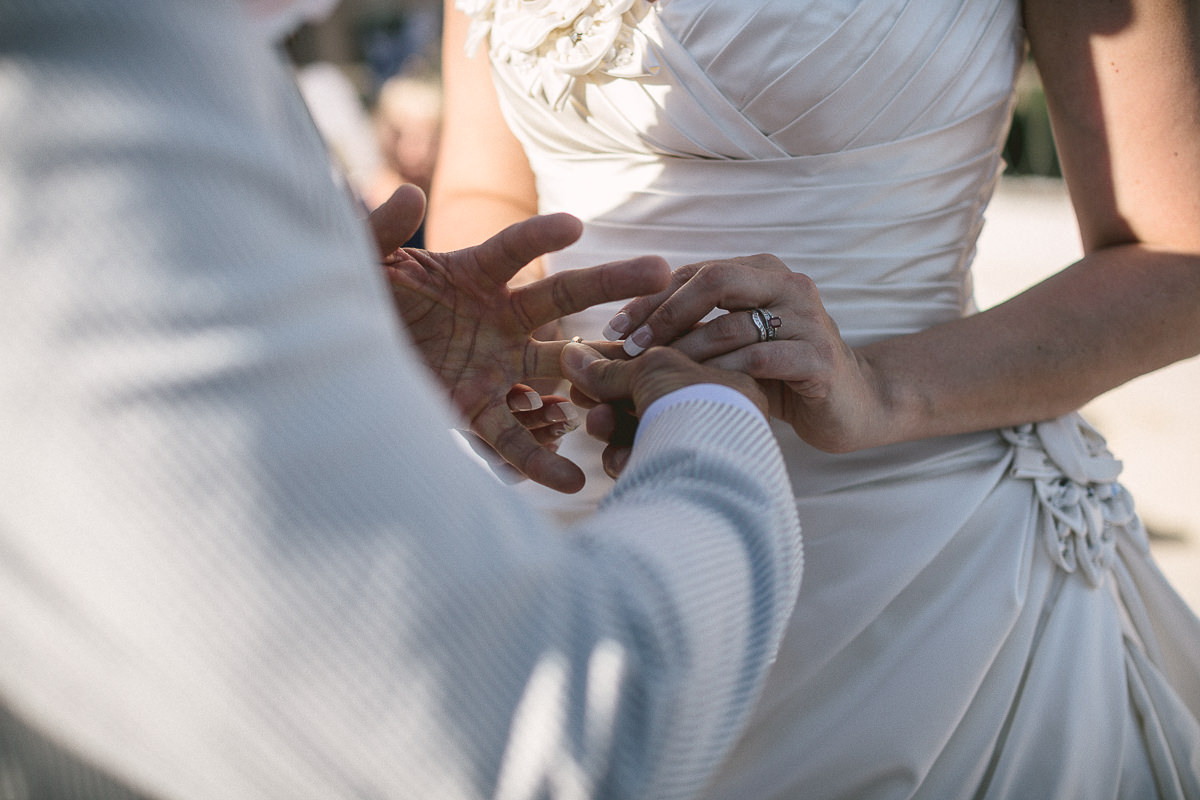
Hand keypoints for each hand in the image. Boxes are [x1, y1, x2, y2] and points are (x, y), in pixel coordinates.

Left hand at [369, 186, 670, 490]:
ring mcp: (497, 364)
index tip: (575, 226)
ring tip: (642, 377)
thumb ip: (378, 228)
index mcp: (473, 273)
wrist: (342, 355)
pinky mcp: (479, 408)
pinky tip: (573, 483)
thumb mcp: (362, 261)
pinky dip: (541, 460)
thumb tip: (410, 192)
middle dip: (612, 283)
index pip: (514, 250)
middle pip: (564, 297)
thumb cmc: (358, 296)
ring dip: (598, 373)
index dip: (541, 237)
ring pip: (560, 369)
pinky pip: (516, 436)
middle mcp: (499, 316)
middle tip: (662, 271)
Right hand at [562, 342, 768, 477]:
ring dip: (613, 426)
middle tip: (582, 395)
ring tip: (599, 424)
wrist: (712, 469)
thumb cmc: (697, 403)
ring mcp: (703, 448)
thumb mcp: (652, 368)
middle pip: (651, 399)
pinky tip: (621, 460)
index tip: (591, 366)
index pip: (668, 364)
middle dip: (612, 398)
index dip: (626, 363)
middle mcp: (720, 412)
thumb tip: (569, 354)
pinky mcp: (685, 480)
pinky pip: (648, 462)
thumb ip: (610, 367)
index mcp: (728, 375)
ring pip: (645, 432)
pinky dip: (628, 459)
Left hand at [600, 255, 885, 452]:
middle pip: (715, 280)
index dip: (651, 298)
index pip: (696, 272)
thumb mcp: (735, 344)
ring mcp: (808, 319)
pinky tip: (702, 394)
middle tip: (633, 349)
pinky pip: (763, 360)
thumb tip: (624, 334)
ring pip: (734, 324)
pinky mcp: (820, 358)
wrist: (851, 405)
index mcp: (762, 272)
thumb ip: (696, 328)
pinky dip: (726, 376)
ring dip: (689, 353)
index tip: (614, 329)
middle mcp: (788, 285)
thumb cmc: (780, 375)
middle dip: (666, 314)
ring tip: (658, 378)